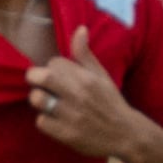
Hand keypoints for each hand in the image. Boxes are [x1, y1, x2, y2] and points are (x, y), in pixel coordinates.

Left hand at [25, 27, 140, 160]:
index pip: (53, 63)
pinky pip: (40, 122)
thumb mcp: (101, 76)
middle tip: (43, 85)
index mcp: (87, 78)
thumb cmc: (110, 101)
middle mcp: (78, 95)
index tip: (59, 75)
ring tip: (50, 102)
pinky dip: (45, 121)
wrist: (125, 134)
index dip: (52, 68)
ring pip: (36, 99)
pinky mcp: (64, 134)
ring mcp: (70, 115)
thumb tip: (79, 29)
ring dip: (38, 100)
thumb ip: (85, 55)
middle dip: (36, 79)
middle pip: (40, 77)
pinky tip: (56, 120)